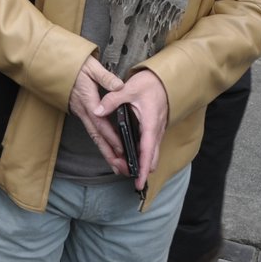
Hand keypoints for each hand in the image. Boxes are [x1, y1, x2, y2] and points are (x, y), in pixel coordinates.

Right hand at [67, 56, 128, 175]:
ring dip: (105, 151)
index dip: (111, 137)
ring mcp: (81, 113)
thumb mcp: (91, 67)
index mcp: (88, 100)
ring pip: (93, 135)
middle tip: (120, 167)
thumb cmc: (75, 66)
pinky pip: (91, 130)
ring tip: (116, 165)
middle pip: (96, 136)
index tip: (122, 149)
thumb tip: (120, 86)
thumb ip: (106, 78)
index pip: (101, 122)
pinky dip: (100, 142)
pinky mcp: (81, 112)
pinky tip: (107, 149)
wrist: (56, 66)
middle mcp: (83, 110)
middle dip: (108, 153)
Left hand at [93, 69, 170, 191]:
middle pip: (152, 158)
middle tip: (127, 177)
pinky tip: (131, 156)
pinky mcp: (154, 130)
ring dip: (141, 163)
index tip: (139, 182)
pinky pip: (150, 147)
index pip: (148, 151)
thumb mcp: (128, 89)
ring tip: (126, 169)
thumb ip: (112, 100)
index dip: (144, 168)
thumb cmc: (148, 84)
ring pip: (151, 154)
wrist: (163, 79)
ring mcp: (156, 131)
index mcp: (150, 123)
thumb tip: (97, 111)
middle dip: (141, 170)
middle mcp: (156, 131)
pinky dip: (143, 155)